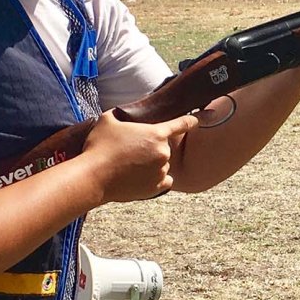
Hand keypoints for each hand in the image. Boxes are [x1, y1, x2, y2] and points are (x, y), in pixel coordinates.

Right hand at [81, 110, 199, 201]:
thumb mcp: (108, 118)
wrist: (93, 177)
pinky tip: (142, 177)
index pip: (183, 123)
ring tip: (130, 165)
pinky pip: (165, 181)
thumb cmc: (99, 146)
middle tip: (131, 150)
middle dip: (152, 146)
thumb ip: (124, 112)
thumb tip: (126, 112)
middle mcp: (163, 153)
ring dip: (152, 163)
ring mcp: (161, 171)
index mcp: (156, 134)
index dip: (194, 119)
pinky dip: (157, 178)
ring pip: (163, 164)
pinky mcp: (156, 188)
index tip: (206, 117)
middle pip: (166, 146)